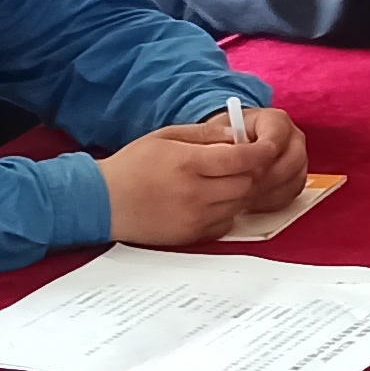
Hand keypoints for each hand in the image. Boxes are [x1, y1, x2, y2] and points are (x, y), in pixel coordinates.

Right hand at [101, 103, 302, 244]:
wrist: (102, 202)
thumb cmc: (132, 166)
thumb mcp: (165, 137)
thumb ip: (204, 134)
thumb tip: (238, 135)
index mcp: (187, 163)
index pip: (240, 159)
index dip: (260, 152)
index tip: (267, 146)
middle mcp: (194, 193)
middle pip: (247, 184)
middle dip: (252, 171)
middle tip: (246, 162)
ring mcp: (194, 218)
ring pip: (239, 204)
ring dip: (241, 190)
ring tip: (224, 178)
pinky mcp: (192, 236)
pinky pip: (226, 222)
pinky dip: (228, 209)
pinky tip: (211, 199)